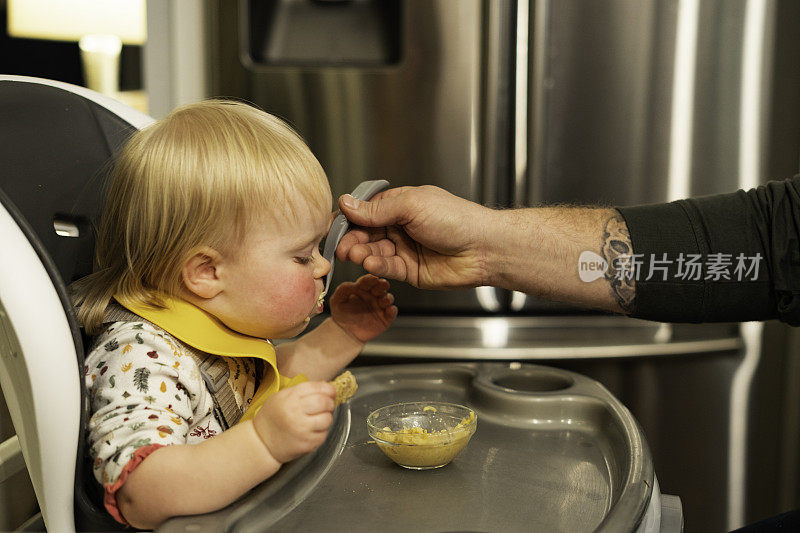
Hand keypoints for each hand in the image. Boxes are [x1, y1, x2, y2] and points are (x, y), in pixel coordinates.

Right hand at [252, 381, 335, 463]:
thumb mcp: (281, 397)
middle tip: (327, 405)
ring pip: (327, 419)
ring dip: (326, 418)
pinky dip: (322, 431)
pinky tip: (312, 430)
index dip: (328, 389)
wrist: (262, 442)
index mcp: (289, 398)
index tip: (330, 392)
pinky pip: (324, 435)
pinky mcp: (307, 444)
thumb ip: (302, 391)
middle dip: (330, 403)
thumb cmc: (272, 417)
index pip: (317, 388)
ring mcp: (302, 430)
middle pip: (324, 403)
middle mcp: (295, 413)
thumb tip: (327, 386)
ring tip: (318, 419)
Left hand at [330, 274, 396, 343]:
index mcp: (362, 289)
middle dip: (382, 285)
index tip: (373, 279)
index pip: (368, 281)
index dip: (370, 279)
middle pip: (380, 287)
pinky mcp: (385, 317)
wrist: (344, 332)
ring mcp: (380, 306)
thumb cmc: (340, 314)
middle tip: (383, 284)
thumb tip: (354, 284)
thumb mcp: (337, 299)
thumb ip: (344, 288)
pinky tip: (389, 310)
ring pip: (388, 298)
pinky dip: (392, 311)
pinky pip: (392, 313)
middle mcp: (373, 296)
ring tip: (384, 300)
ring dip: (388, 297)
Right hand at [336, 185, 494, 288]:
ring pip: (374, 252)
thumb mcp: (412, 206)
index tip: (335, 226)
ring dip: (363, 253)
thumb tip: (346, 204)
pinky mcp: (410, 271)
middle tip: (342, 246)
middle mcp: (400, 227)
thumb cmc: (455, 219)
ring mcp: (404, 249)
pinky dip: (377, 266)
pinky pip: (387, 268)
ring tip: (356, 255)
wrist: (483, 248)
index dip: (350, 219)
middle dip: (353, 239)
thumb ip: (377, 210)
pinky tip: (372, 263)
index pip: (366, 211)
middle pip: (366, 233)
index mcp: (400, 205)